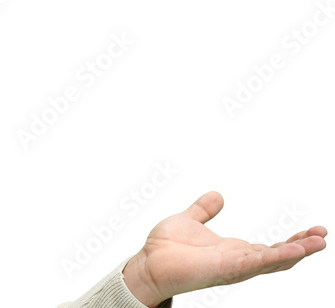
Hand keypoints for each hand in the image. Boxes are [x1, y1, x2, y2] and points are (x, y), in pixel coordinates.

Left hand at [121, 191, 326, 306]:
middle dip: (302, 247)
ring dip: (296, 252)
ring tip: (318, 243)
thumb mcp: (189, 221)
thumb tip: (216, 195)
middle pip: (278, 256)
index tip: (312, 230)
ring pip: (272, 261)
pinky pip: (256, 263)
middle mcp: (238, 261)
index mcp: (233, 250)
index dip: (292, 240)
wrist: (147, 263)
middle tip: (323, 235)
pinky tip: (293, 250)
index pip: (270, 247)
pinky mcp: (225, 268)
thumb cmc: (165, 248)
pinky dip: (276, 257)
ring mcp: (233, 267)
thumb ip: (204, 211)